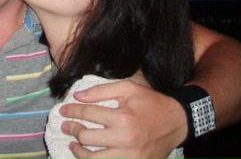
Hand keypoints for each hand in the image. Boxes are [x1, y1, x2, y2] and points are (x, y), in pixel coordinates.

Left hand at [59, 80, 186, 158]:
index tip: (63, 110)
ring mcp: (129, 156)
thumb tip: (78, 96)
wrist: (177, 122)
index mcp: (122, 117)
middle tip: (65, 126)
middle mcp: (124, 139)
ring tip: (73, 144)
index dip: (72, 111)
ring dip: (78, 151)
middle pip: (86, 137)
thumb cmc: (151, 103)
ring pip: (93, 158)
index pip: (88, 114)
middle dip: (71, 129)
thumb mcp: (128, 89)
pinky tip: (88, 155)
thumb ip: (101, 90)